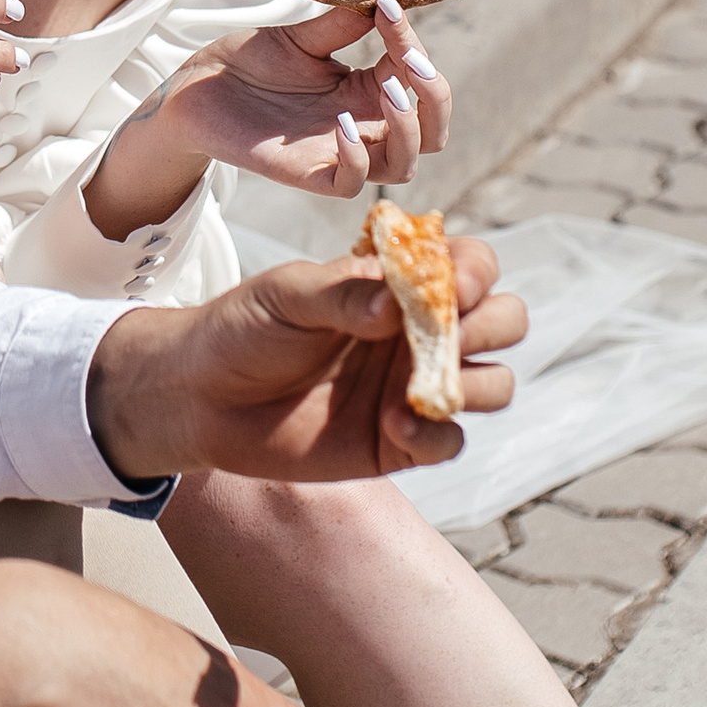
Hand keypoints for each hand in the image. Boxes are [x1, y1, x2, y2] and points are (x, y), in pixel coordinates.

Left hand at [82, 0, 451, 241]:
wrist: (196, 89)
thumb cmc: (250, 64)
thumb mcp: (301, 39)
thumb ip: (342, 24)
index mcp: (368, 90)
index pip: (417, 75)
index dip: (412, 41)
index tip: (388, 3)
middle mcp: (363, 125)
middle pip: (431, 132)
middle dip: (434, 98)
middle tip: (412, 62)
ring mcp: (339, 154)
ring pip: (403, 164)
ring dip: (407, 129)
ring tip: (387, 91)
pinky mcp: (309, 176)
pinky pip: (351, 186)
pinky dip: (357, 160)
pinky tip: (341, 126)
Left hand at [84, 238, 523, 491]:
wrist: (201, 397)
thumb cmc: (244, 329)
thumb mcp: (286, 295)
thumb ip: (341, 294)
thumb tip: (396, 305)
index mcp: (399, 285)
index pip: (472, 265)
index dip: (477, 272)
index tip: (455, 285)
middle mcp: (419, 333)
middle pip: (504, 321)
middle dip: (491, 326)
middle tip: (449, 337)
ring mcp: (413, 387)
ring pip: (494, 383)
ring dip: (476, 384)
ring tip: (418, 390)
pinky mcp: (401, 441)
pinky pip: (452, 441)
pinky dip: (437, 434)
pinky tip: (394, 425)